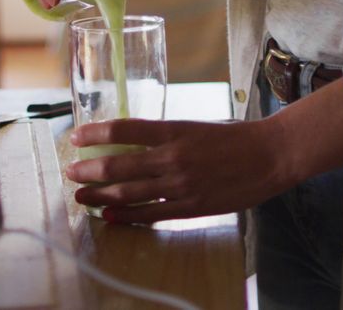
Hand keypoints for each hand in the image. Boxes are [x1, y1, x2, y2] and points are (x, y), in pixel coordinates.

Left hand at [66, 119, 295, 223]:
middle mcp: (173, 157)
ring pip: (129, 192)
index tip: (76, 137)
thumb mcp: (198, 125)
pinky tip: (110, 216)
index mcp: (175, 130)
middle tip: (71, 172)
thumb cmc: (237, 137)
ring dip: (100, 196)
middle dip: (89, 170)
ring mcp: (181, 185)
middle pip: (118, 165)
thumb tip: (137, 143)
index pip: (124, 129)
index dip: (95, 133)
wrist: (272, 155)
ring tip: (81, 197)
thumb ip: (168, 136)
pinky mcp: (192, 207)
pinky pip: (151, 214)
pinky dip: (127, 216)